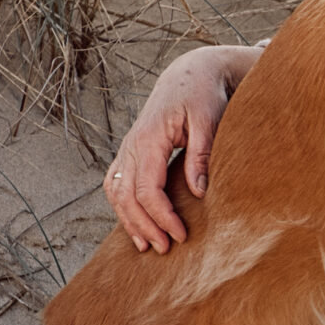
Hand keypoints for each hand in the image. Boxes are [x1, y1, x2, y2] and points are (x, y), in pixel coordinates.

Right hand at [106, 45, 259, 251]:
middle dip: (144, 225)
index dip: (161, 216)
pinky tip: (136, 225)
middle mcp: (131, 145)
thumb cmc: (203, 96)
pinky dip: (123, 207)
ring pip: (116, 192)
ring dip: (129, 220)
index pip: (146, 188)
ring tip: (147, 246)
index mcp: (149, 139)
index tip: (181, 235)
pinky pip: (117, 184)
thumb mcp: (208, 120)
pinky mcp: (131, 151)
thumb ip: (202, 155)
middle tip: (166, 249)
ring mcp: (127, 148)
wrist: (189, 75)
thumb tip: (199, 191)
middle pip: (126, 195)